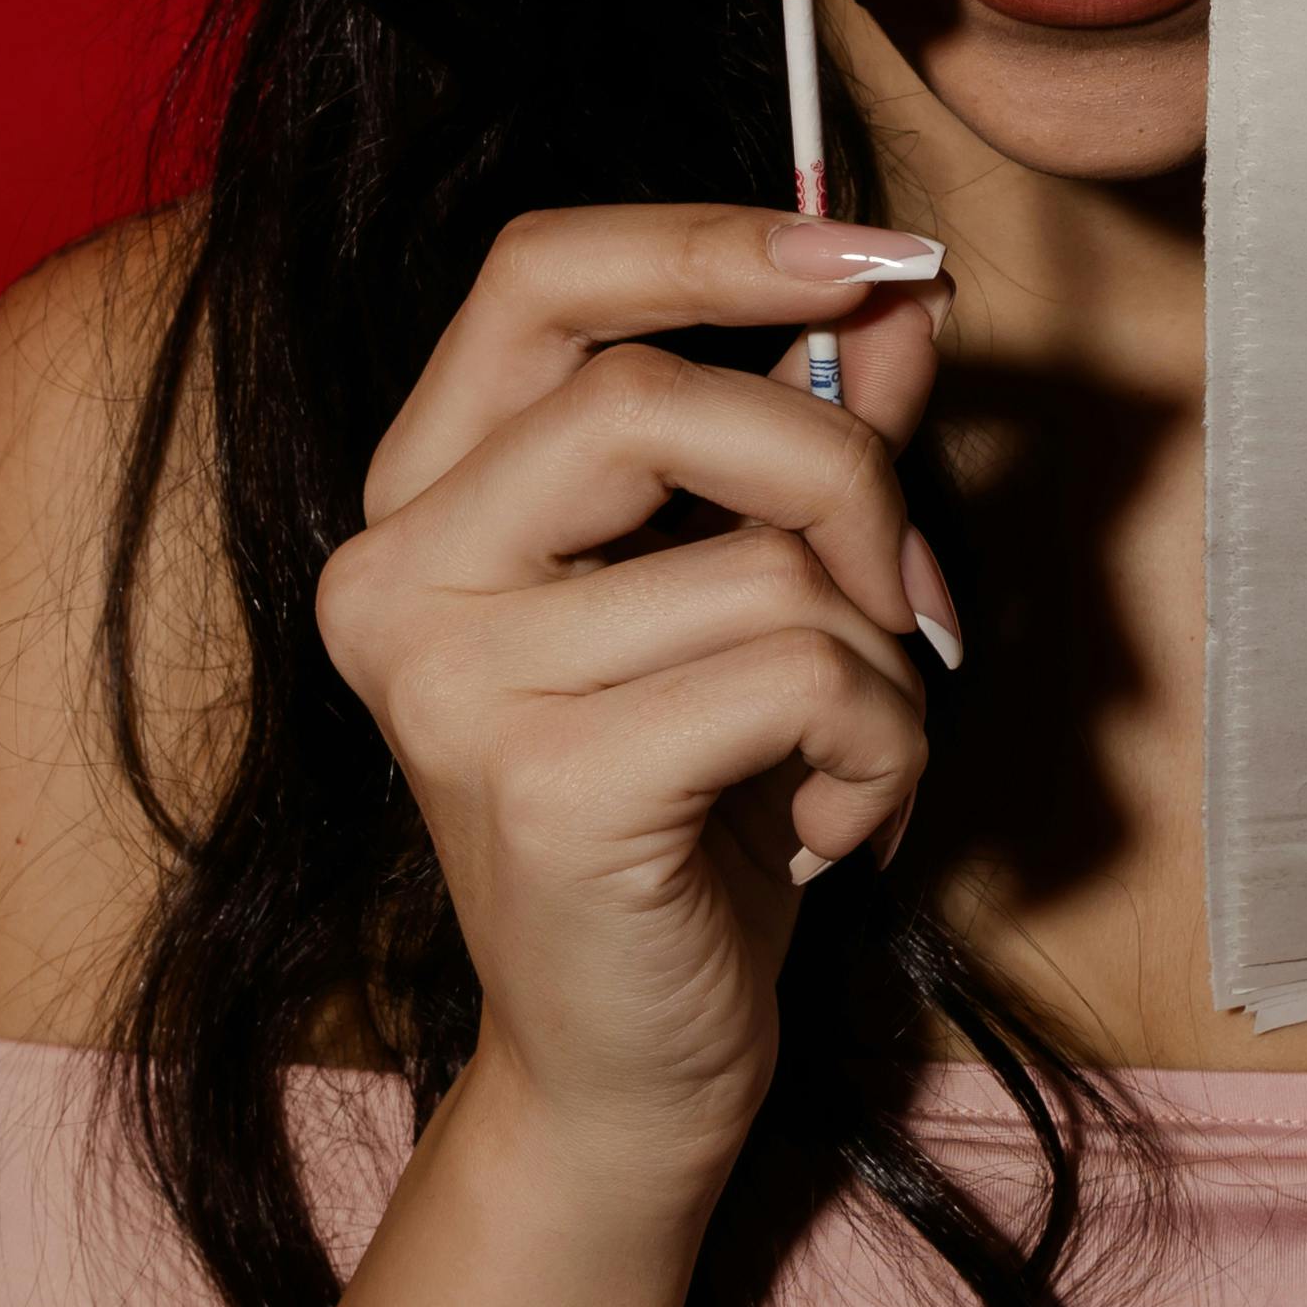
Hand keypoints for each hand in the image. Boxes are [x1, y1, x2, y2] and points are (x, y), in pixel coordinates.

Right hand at [310, 208, 954, 1206]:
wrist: (629, 1069)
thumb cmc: (691, 818)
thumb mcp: (750, 596)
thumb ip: (809, 433)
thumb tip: (903, 293)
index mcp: (424, 500)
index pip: (537, 274)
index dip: (711, 237)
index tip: (872, 251)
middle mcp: (396, 576)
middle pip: (657, 397)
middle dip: (843, 472)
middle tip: (909, 592)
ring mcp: (453, 685)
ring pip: (767, 559)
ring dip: (880, 661)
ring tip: (851, 757)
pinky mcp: (545, 786)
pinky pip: (798, 675)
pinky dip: (878, 747)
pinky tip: (830, 828)